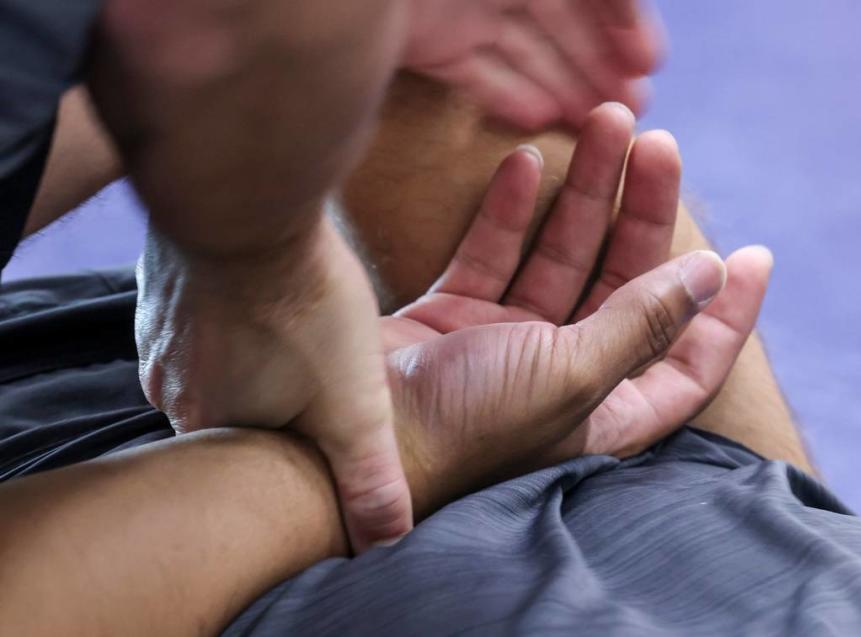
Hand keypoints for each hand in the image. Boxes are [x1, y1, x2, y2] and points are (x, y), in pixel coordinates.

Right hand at [135, 218, 412, 551]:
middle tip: (314, 366)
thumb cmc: (303, 308)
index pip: (250, 456)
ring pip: (217, 355)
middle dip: (274, 392)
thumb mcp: (355, 408)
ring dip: (256, 347)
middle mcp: (168, 385)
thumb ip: (368, 476)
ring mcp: (158, 330)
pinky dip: (237, 307)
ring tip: (296, 326)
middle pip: (233, 404)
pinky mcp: (164, 282)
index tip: (320, 415)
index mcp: (210, 425)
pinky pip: (204, 310)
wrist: (246, 207)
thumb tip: (384, 540)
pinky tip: (268, 289)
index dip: (292, 439)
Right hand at [382, 104, 773, 513]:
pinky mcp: (458, 316)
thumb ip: (640, 323)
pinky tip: (528, 166)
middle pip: (625, 286)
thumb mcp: (572, 374)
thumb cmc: (470, 423)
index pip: (689, 361)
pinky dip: (511, 212)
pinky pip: (495, 254)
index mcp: (606, 410)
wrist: (354, 439)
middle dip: (643, 216)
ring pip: (561, 257)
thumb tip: (710, 275)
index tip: (754, 256)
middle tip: (658, 145)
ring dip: (583, 195)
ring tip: (604, 126)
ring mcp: (508, 343)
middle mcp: (564, 375)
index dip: (727, 314)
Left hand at [403, 0, 665, 129]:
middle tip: (637, 108)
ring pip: (523, 50)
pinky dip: (507, 95)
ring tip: (598, 124)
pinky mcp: (424, 40)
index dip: (621, 17)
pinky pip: (475, 70)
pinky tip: (541, 121)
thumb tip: (632, 8)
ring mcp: (457, 5)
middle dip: (599, 60)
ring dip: (563, 85)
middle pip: (559, 20)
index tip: (648, 62)